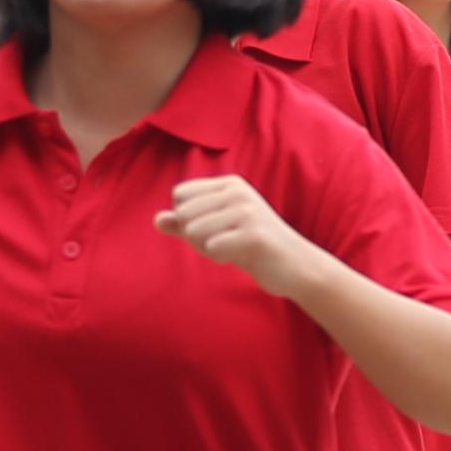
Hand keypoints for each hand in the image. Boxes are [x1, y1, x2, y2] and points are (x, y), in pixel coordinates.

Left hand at [159, 173, 322, 295]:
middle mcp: (238, 191)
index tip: (213, 228)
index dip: (186, 218)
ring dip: (207, 248)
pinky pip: (212, 246)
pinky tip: (239, 256)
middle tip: (222, 242)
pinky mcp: (254, 234)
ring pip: (194, 230)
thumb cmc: (251, 246)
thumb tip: (157, 220)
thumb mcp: (214, 230)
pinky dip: (220, 257)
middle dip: (194, 236)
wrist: (293, 266)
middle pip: (184, 213)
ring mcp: (247, 211)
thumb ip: (184, 224)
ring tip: (231, 248)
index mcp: (229, 184)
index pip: (180, 195)